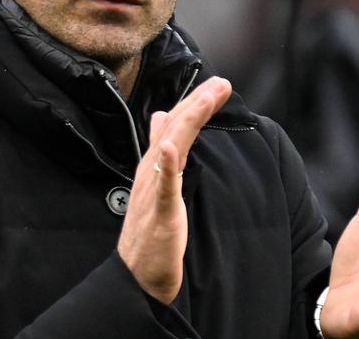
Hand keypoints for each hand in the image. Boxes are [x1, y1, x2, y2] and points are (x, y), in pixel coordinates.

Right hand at [116, 76, 231, 303]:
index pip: (175, 125)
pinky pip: (164, 187)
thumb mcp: (156, 184)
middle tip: (222, 83)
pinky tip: (170, 146)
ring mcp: (154, 191)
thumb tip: (160, 117)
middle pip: (175, 129)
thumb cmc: (148, 232)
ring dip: (188, 121)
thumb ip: (160, 152)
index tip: (216, 85)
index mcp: (153, 165)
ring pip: (171, 148)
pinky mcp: (160, 214)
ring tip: (205, 99)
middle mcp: (151, 172)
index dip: (194, 103)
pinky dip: (166, 164)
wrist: (136, 275)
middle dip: (198, 103)